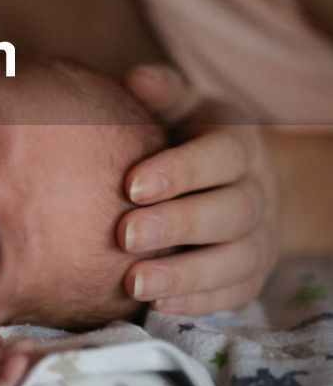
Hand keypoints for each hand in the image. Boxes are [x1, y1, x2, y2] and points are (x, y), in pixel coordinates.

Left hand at [119, 65, 279, 313]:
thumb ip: (162, 92)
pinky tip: (157, 306)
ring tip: (135, 283)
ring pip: (235, 260)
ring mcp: (260, 237)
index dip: (181, 171)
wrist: (233, 179)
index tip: (131, 186)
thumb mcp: (182, 106)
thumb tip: (134, 80)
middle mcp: (258, 192)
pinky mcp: (251, 275)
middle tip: (125, 235)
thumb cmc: (188, 136)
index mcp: (240, 145)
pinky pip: (233, 294)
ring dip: (185, 275)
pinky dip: (197, 301)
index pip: (222, 156)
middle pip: (230, 212)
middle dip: (178, 225)